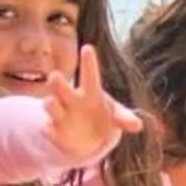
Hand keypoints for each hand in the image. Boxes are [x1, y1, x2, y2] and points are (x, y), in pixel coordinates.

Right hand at [43, 45, 141, 164]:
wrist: (87, 137)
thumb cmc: (103, 117)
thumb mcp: (117, 117)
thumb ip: (125, 119)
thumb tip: (138, 125)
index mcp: (90, 92)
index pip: (90, 75)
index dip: (89, 63)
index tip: (88, 48)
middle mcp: (72, 100)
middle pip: (63, 88)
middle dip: (58, 83)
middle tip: (55, 76)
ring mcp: (61, 115)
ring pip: (52, 106)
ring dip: (51, 105)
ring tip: (50, 101)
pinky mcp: (54, 132)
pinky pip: (49, 130)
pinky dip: (49, 130)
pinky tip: (47, 128)